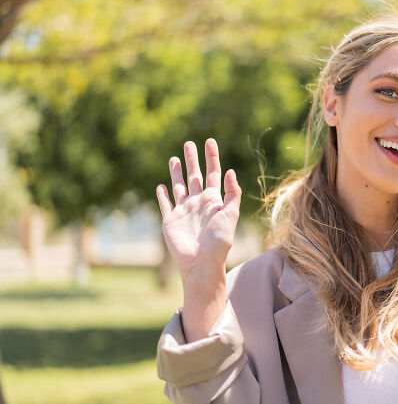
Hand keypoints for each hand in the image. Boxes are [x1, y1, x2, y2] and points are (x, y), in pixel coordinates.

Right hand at [156, 138, 241, 276]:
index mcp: (213, 200)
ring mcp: (184, 211)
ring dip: (176, 173)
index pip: (213, 173)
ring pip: (179, 186)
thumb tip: (230, 171)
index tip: (210, 141)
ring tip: (174, 158)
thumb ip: (232, 193)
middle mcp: (198, 203)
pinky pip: (165, 204)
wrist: (202, 262)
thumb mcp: (231, 214)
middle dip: (192, 159)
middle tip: (189, 143)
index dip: (212, 157)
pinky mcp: (171, 220)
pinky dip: (162, 195)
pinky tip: (161, 185)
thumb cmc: (220, 241)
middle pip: (194, 176)